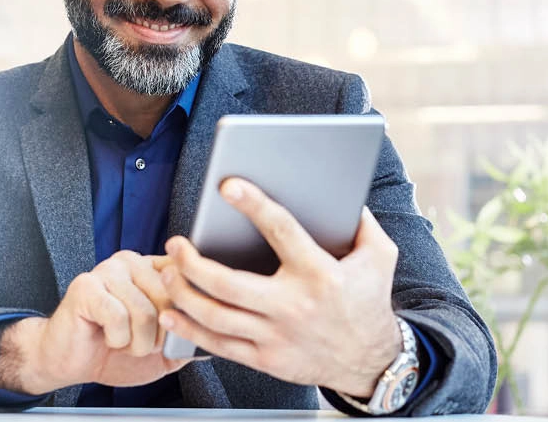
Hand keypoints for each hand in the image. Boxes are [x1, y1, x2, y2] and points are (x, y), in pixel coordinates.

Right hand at [0, 251, 190, 392]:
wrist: (70, 360)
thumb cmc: (114, 351)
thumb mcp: (162, 350)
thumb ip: (188, 339)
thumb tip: (215, 340)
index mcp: (153, 269)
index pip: (186, 277)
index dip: (186, 311)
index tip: (174, 328)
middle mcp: (132, 262)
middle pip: (170, 298)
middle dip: (159, 335)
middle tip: (140, 342)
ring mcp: (107, 270)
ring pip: (146, 312)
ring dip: (137, 343)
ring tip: (122, 341)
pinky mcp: (86, 286)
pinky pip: (118, 318)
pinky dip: (116, 340)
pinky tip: (105, 336)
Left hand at [158, 178, 402, 397]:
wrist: (371, 362)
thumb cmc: (370, 301)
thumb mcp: (380, 257)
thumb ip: (362, 222)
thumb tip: (343, 191)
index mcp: (319, 273)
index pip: (281, 231)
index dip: (253, 205)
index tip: (227, 186)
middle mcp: (294, 306)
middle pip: (229, 284)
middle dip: (192, 262)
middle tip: (175, 243)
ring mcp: (277, 337)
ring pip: (216, 316)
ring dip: (184, 293)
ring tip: (168, 271)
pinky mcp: (267, 360)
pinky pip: (219, 345)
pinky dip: (190, 329)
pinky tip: (172, 312)